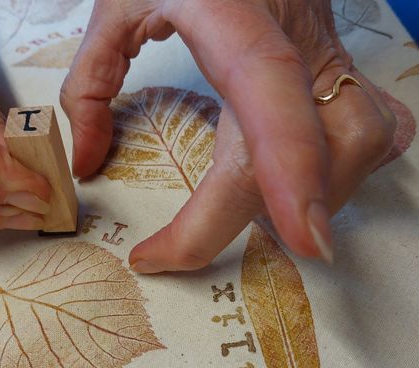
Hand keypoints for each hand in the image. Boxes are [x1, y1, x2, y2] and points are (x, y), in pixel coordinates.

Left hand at [61, 0, 394, 270]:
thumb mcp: (116, 4)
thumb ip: (89, 86)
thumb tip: (88, 167)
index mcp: (237, 11)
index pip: (270, 98)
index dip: (276, 179)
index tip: (222, 246)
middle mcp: (299, 34)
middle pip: (325, 143)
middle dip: (277, 215)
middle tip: (191, 247)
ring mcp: (330, 50)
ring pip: (362, 144)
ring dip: (309, 199)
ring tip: (245, 210)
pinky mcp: (343, 63)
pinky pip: (376, 130)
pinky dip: (343, 173)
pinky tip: (304, 182)